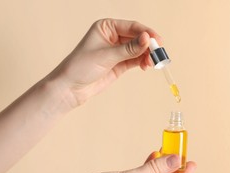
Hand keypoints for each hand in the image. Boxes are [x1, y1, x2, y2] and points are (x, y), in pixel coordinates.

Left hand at [46, 18, 160, 107]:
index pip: (131, 26)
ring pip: (138, 49)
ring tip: (152, 63)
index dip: (146, 32)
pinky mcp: (119, 64)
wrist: (70, 88)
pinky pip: (135, 60)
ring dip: (147, 55)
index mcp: (106, 27)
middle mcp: (112, 36)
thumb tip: (147, 39)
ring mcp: (117, 50)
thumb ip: (128, 49)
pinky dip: (142, 62)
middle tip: (159, 54)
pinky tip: (146, 66)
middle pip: (137, 38)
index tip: (157, 40)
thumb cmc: (81, 67)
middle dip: (148, 46)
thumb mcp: (106, 56)